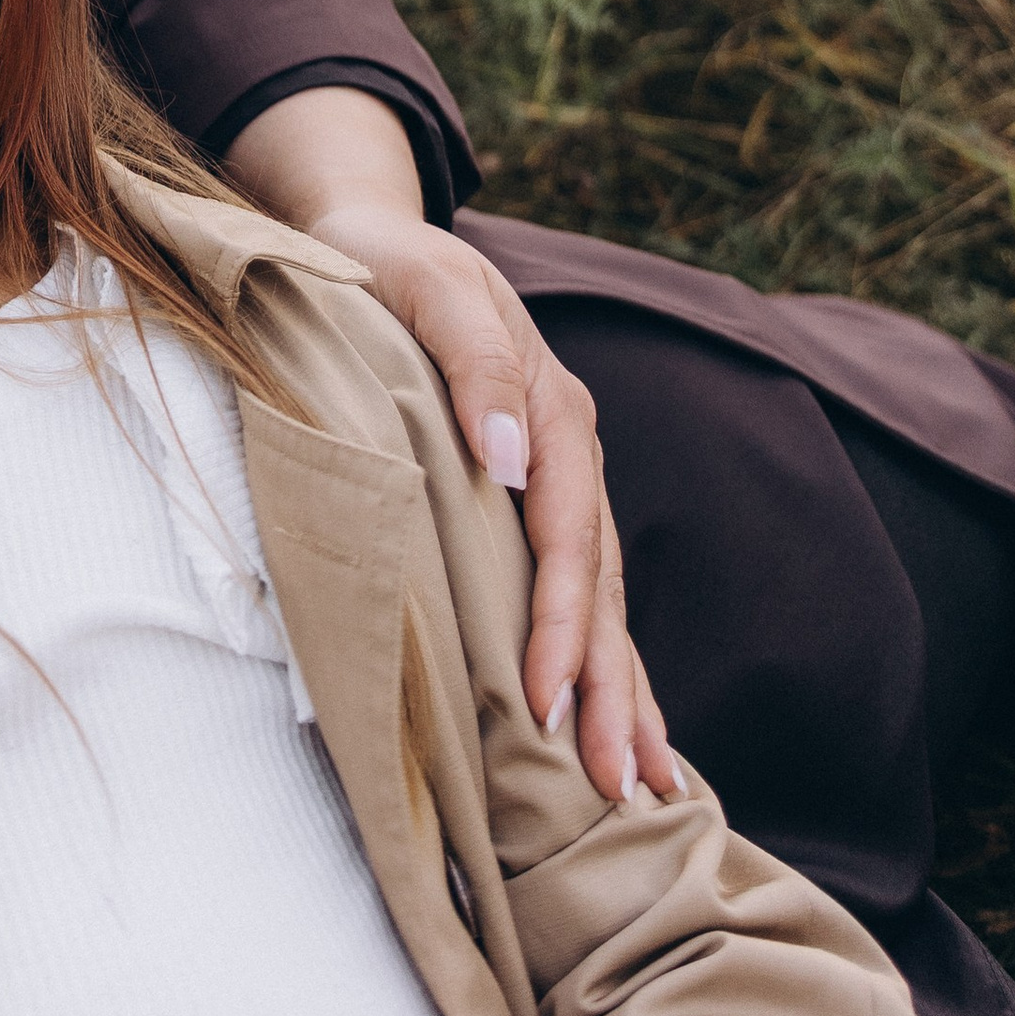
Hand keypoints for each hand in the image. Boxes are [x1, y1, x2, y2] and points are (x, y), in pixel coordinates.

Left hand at [226, 91, 679, 809]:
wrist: (372, 234)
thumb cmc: (389, 263)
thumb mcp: (428, 284)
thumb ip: (472, 361)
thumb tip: (510, 459)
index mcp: (551, 406)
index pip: (568, 532)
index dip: (561, 619)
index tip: (547, 697)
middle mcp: (566, 448)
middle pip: (598, 580)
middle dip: (610, 684)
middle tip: (617, 781)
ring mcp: (557, 474)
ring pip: (600, 594)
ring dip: (619, 687)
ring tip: (642, 780)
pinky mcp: (530, 494)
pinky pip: (577, 582)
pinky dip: (599, 652)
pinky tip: (617, 716)